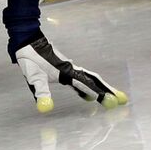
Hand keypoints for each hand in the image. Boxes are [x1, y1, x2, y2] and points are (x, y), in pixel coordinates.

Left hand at [12, 33, 128, 112]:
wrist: (28, 40)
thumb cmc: (30, 58)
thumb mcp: (34, 77)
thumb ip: (41, 92)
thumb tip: (46, 109)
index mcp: (67, 72)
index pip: (88, 85)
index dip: (101, 94)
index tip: (113, 102)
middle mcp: (71, 70)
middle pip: (94, 81)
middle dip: (108, 91)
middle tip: (123, 100)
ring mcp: (69, 68)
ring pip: (90, 79)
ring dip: (102, 88)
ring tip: (112, 97)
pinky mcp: (64, 68)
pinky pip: (82, 79)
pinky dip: (90, 86)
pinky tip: (88, 95)